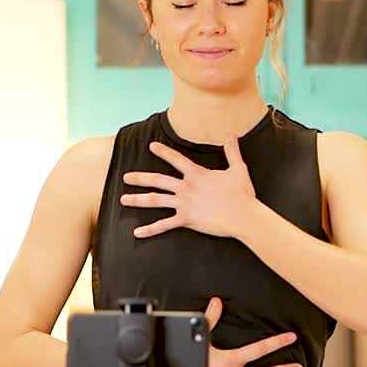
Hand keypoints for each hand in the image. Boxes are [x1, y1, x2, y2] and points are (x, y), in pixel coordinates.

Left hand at [120, 137, 257, 238]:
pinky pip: (165, 225)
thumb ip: (232, 151)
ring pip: (156, 200)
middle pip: (158, 180)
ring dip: (138, 199)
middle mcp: (186, 187)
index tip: (151, 146)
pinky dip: (150, 229)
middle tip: (125, 177)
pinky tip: (137, 232)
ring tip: (123, 199)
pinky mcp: (187, 220)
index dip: (163, 152)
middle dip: (140, 178)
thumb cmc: (242, 194)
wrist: (243, 216)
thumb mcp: (238, 168)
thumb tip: (231, 134)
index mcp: (197, 174)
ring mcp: (185, 204)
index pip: (176, 160)